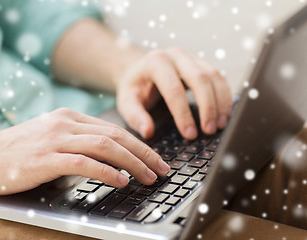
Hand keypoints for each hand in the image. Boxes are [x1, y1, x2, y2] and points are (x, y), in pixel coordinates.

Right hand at [0, 108, 169, 195]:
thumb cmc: (18, 149)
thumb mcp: (51, 135)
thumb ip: (77, 139)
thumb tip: (109, 153)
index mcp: (69, 116)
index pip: (114, 128)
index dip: (139, 144)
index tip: (155, 157)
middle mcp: (66, 123)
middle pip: (116, 135)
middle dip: (144, 153)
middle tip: (161, 168)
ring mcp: (56, 139)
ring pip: (106, 147)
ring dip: (133, 163)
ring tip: (148, 177)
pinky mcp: (46, 158)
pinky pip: (85, 163)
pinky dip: (107, 172)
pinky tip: (121, 181)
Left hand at [116, 48, 231, 139]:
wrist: (140, 71)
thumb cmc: (135, 88)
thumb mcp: (126, 102)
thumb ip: (135, 116)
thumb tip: (148, 132)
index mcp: (155, 62)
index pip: (173, 88)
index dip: (183, 113)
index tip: (189, 134)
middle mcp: (175, 55)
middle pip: (199, 78)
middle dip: (207, 106)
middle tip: (209, 131)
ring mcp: (191, 58)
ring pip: (213, 76)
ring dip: (220, 102)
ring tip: (220, 125)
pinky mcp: (202, 64)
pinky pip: (219, 78)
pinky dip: (224, 97)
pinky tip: (224, 115)